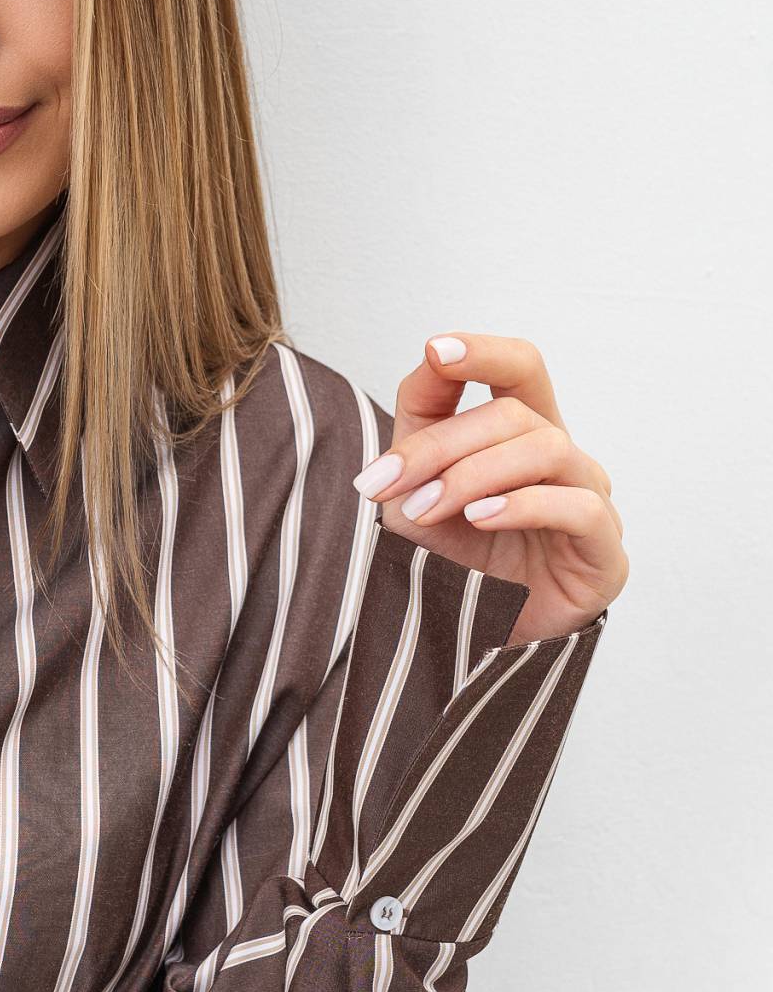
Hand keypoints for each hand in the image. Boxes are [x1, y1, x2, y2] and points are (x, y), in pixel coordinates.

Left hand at [352, 333, 627, 643]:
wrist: (473, 639)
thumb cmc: (454, 558)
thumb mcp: (417, 485)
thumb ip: (422, 421)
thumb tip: (431, 356)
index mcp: (525, 433)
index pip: (522, 368)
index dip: (484, 353)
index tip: (436, 351)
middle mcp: (565, 459)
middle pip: (514, 415)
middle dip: (440, 447)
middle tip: (386, 484)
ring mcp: (590, 501)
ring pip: (546, 449)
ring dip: (471, 475)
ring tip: (424, 509)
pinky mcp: (605, 551)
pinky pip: (578, 506)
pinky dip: (523, 504)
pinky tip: (479, 518)